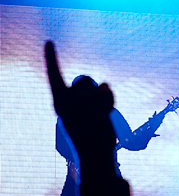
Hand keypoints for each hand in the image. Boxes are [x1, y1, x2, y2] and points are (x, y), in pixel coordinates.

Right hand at [44, 42, 116, 168]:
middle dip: (94, 89)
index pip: (53, 75)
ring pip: (97, 86)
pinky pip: (106, 89)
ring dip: (105, 96)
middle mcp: (66, 99)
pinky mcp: (95, 102)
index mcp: (59, 103)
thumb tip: (105, 84)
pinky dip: (111, 99)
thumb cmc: (89, 138)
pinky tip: (107, 114)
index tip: (49, 42)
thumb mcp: (82, 117)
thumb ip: (86, 99)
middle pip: (85, 80)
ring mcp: (80, 100)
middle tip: (96, 109)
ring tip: (102, 115)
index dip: (51, 58)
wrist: (94, 154)